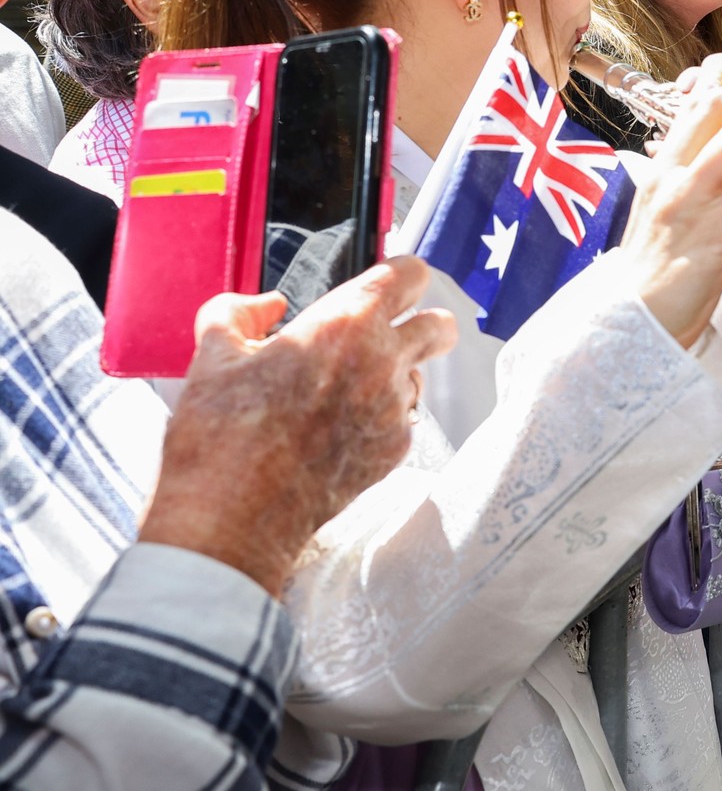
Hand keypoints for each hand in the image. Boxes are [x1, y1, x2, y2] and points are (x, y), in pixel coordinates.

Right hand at [137, 258, 456, 594]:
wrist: (232, 516)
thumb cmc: (220, 436)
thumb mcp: (212, 353)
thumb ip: (240, 311)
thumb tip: (267, 307)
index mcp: (346, 324)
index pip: (409, 275)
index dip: (401, 273)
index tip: (389, 280)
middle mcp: (383, 363)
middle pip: (441, 326)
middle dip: (421, 321)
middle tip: (386, 331)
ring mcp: (393, 411)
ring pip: (419, 376)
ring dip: (394, 373)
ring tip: (343, 387)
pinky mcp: (393, 452)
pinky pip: (402, 420)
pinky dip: (378, 418)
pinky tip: (336, 429)